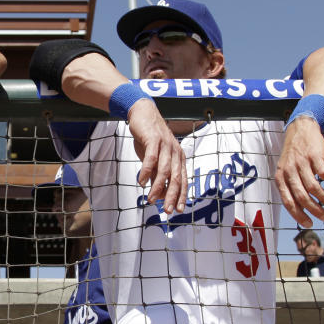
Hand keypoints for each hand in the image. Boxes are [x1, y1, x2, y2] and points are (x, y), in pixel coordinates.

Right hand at [126, 99, 187, 213]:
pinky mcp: (154, 139)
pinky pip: (151, 159)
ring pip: (164, 171)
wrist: (143, 113)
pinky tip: (141, 182)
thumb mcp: (155, 157)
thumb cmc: (149, 137)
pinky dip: (146, 172)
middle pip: (176, 178)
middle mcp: (175, 152)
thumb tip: (157, 191)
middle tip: (167, 210)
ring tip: (150, 199)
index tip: (178, 210)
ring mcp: (166, 146)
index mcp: (178, 157)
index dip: (181, 196)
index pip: (182, 180)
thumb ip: (157, 172)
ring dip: (157, 187)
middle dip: (172, 196)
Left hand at [275, 116, 323, 226]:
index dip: (299, 215)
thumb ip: (291, 188)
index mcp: (280, 179)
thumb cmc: (294, 156)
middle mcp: (289, 172)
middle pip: (303, 197)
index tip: (310, 224)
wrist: (300, 129)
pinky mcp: (314, 155)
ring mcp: (301, 163)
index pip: (288, 202)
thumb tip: (301, 210)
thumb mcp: (286, 171)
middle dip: (315, 210)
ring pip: (314, 188)